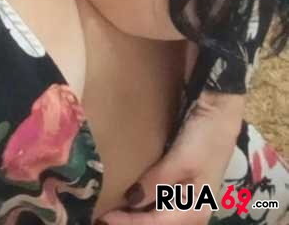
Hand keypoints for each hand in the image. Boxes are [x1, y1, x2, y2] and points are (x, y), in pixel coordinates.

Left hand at [95, 91, 245, 224]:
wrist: (220, 110)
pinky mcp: (179, 180)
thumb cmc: (206, 137)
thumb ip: (156, 182)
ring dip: (135, 211)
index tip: (103, 215)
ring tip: (110, 205)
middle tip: (102, 214)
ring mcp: (185, 195)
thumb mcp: (181, 160)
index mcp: (195, 211)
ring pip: (155, 212)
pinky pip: (157, 197)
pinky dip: (141, 197)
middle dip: (131, 221)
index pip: (155, 224)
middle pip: (156, 222)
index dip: (128, 222)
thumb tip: (130, 200)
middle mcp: (190, 209)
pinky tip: (126, 191)